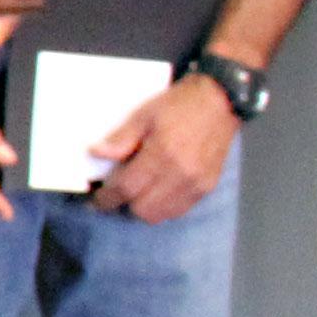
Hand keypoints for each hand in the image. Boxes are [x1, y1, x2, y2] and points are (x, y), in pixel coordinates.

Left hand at [88, 75, 240, 222]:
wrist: (219, 100)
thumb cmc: (180, 105)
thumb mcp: (144, 114)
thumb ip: (121, 138)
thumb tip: (97, 153)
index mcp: (162, 153)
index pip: (126, 188)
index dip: (107, 197)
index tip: (97, 198)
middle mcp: (181, 173)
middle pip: (142, 209)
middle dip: (123, 204)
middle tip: (115, 193)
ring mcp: (196, 183)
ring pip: (161, 215)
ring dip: (143, 208)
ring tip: (135, 193)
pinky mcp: (207, 187)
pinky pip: (179, 210)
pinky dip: (163, 207)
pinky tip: (156, 192)